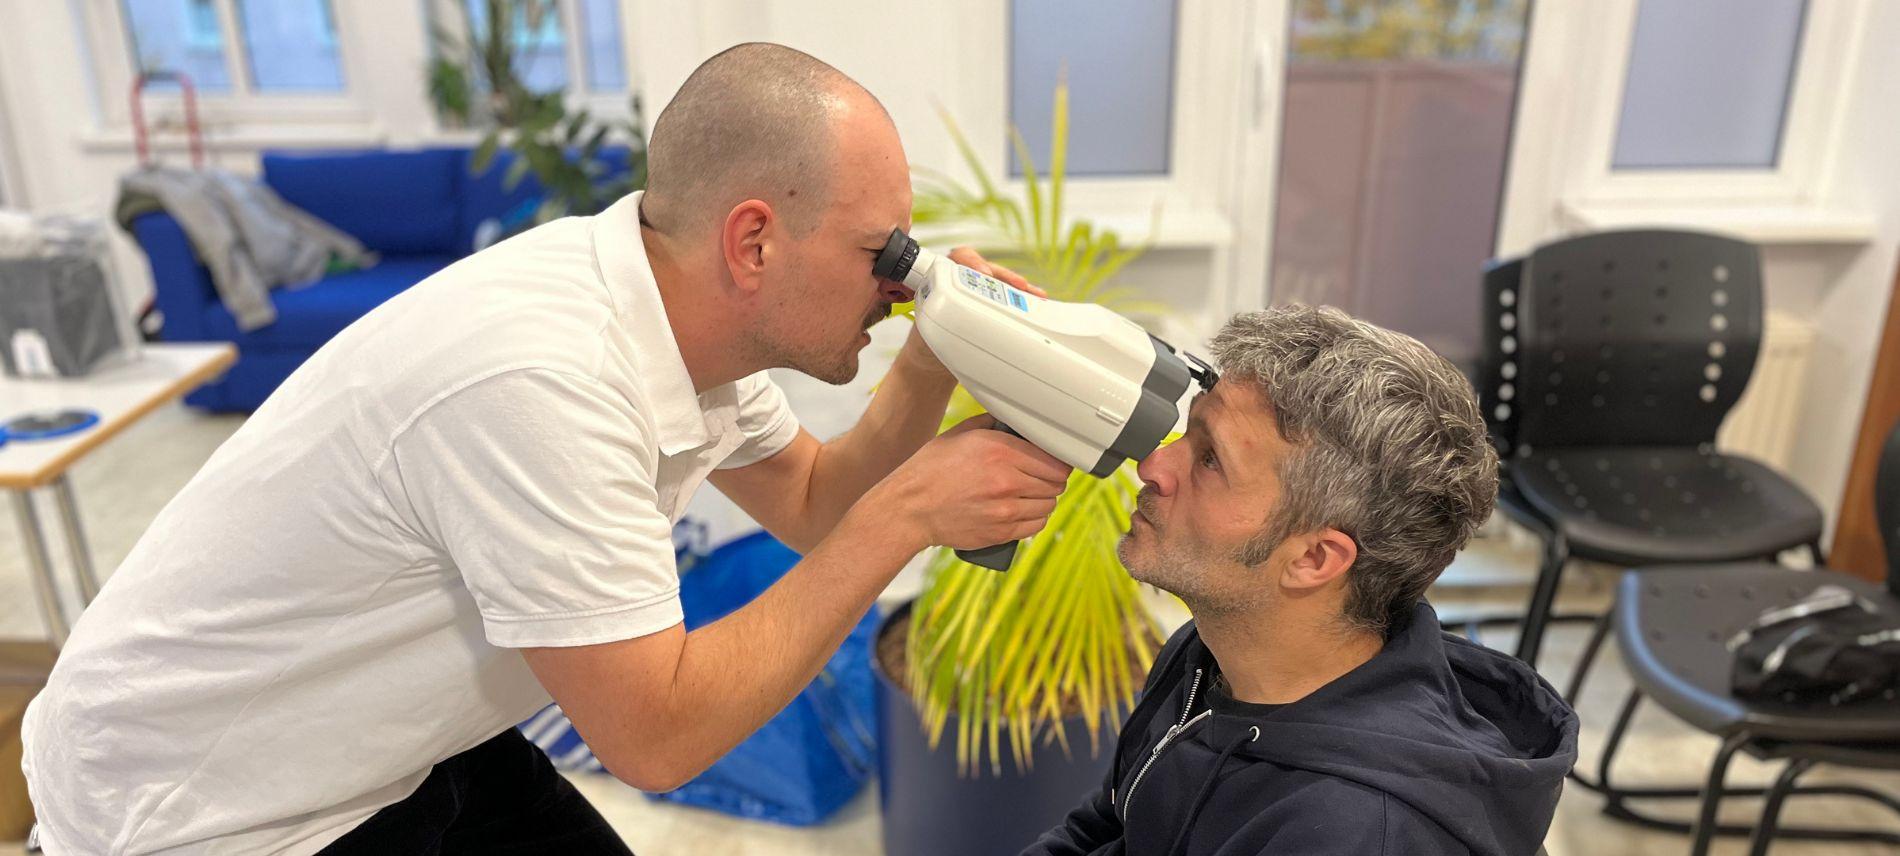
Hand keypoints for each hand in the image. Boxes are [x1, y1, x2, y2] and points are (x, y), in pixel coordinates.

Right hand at [860, 414, 1071, 552]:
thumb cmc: (930, 471)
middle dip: (1051, 479)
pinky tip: (1025, 511)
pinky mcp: (1001, 531)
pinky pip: (1036, 526)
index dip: (1057, 460)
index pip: (1053, 459)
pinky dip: (1035, 518)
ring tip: (1031, 494)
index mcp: (999, 451)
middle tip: (1040, 477)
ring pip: (1049, 505)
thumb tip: (1014, 419)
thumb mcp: (959, 435)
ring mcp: (1005, 509)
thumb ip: (991, 424)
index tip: (1053, 461)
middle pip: (1055, 482)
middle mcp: (1006, 480)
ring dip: (1044, 499)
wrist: (909, 508)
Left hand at [899, 247, 1045, 379]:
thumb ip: (936, 317)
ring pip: (1003, 285)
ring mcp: (981, 296)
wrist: (931, 363)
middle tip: (1018, 284)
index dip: (972, 262)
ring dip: (1021, 288)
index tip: (982, 273)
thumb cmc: (924, 342)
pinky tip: (1040, 303)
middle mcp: (964, 282)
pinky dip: (1026, 302)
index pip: (959, 258)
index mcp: (944, 278)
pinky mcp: (994, 311)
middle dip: (1005, 275)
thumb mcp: (926, 328)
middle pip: (988, 270)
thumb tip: (950, 319)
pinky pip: (1012, 301)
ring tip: (1037, 295)